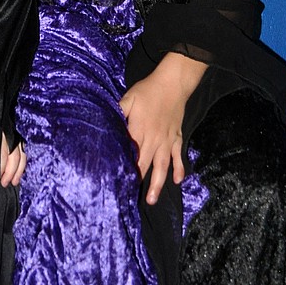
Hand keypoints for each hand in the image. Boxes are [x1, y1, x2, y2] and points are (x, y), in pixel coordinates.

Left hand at [0, 106, 25, 185]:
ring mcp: (17, 131)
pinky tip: (22, 167)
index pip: (3, 152)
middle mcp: (11, 132)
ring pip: (22, 153)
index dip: (1, 166)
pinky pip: (25, 147)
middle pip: (14, 156)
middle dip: (11, 172)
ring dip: (20, 169)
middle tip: (5, 183)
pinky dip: (25, 159)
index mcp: (0, 129)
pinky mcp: (20, 129)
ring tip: (15, 181)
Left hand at [119, 52, 206, 204]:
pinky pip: (178, 156)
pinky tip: (177, 180)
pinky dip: (179, 168)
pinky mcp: (177, 137)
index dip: (124, 170)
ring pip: (162, 166)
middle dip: (138, 182)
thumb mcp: (128, 98)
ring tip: (152, 200)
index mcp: (139, 130)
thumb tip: (107, 125)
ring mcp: (167, 140)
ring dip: (158, 183)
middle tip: (131, 201)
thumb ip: (118, 112)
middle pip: (145, 164)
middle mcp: (154, 139)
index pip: (131, 155)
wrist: (173, 83)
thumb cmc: (148, 90)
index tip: (117, 184)